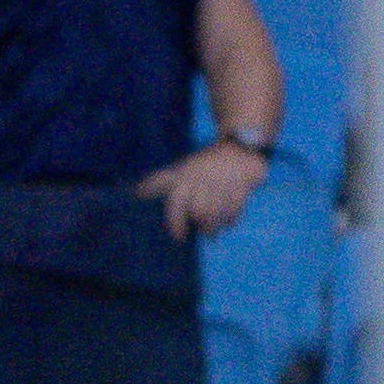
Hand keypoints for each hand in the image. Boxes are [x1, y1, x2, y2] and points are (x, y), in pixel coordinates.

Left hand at [137, 139, 266, 240]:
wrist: (238, 146)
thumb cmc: (203, 165)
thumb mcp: (180, 170)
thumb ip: (159, 182)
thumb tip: (137, 191)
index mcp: (186, 176)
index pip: (177, 203)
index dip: (176, 223)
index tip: (180, 238)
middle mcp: (204, 177)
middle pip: (201, 211)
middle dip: (204, 226)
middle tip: (206, 233)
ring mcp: (225, 178)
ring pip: (220, 211)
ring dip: (218, 224)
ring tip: (217, 230)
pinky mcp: (245, 179)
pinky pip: (237, 206)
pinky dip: (232, 217)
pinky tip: (229, 220)